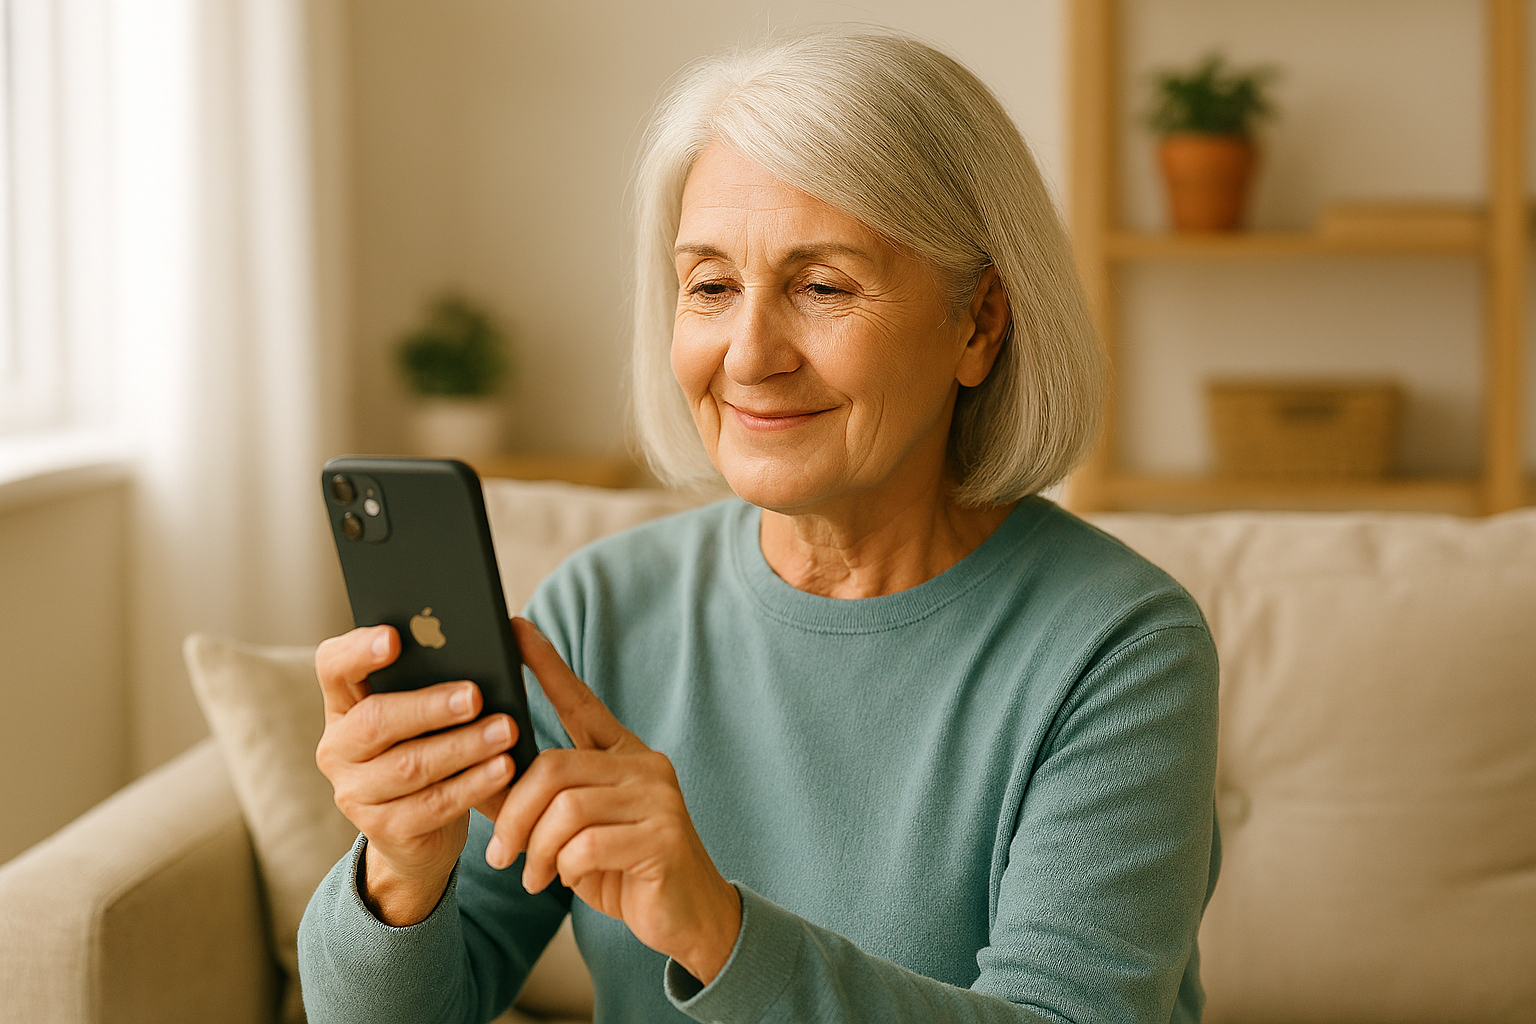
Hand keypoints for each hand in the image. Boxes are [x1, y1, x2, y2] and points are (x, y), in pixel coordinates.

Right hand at [314, 625, 519, 925]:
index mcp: (344, 703)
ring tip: (505, 730)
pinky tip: (503, 768)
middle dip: (430, 706)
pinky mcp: (383, 830)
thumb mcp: (424, 714)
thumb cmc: (427, 748)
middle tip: (476, 696)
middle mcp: (338, 748)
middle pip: (376, 719)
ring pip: (409, 766)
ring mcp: (355, 793)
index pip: (333, 666)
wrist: (421, 829)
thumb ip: (432, 681)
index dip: (359, 650)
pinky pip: (432, 804)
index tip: (395, 638)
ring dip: (463, 746)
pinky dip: (473, 784)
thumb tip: (478, 647)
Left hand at [490, 617, 741, 983]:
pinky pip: (587, 843)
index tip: (515, 629)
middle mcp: (643, 764)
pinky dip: (563, 867)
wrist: (687, 917)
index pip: (579, 699)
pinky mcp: (663, 836)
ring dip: (537, 849)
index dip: (546, 665)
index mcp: (621, 754)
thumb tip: (473, 772)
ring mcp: (658, 798)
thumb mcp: (568, 833)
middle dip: (514, 813)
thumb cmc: (622, 868)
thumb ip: (529, 801)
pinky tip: (565, 880)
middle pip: (553, 768)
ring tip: (533, 875)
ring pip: (566, 808)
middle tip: (499, 854)